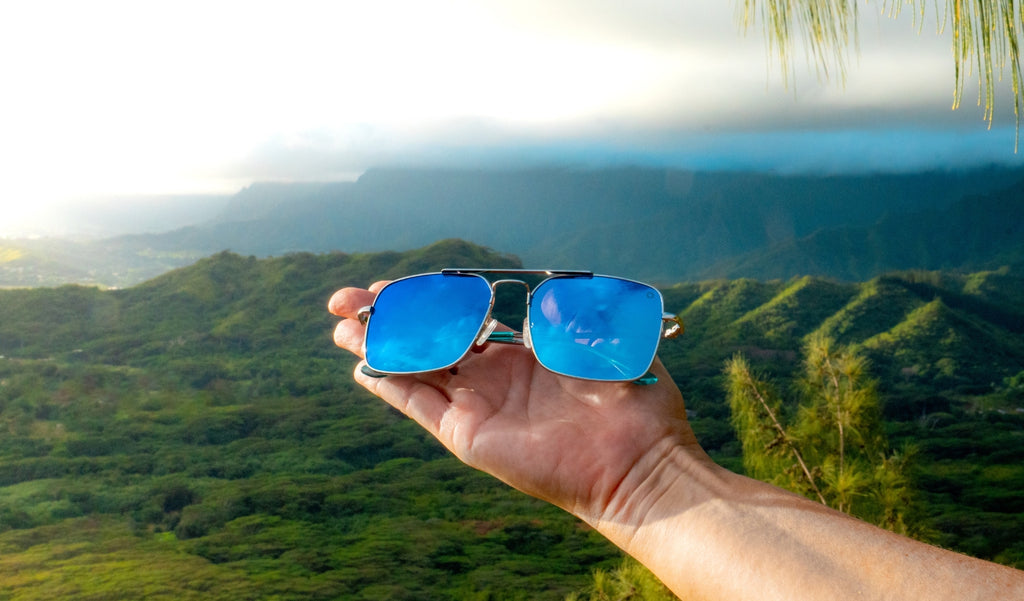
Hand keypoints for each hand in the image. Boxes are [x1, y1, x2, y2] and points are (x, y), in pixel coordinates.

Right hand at [328, 283, 702, 521]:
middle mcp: (493, 375)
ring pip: (414, 365)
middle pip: (427, 337)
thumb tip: (529, 287)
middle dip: (386, 315)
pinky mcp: (466, 433)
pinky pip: (418, 403)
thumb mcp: (599, 331)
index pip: (460, 315)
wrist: (638, 458)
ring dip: (376, 342)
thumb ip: (562, 305)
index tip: (396, 282)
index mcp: (522, 349)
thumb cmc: (629, 394)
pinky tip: (361, 363)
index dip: (425, 296)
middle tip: (345, 298)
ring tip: (339, 323)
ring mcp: (477, 404)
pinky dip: (389, 382)